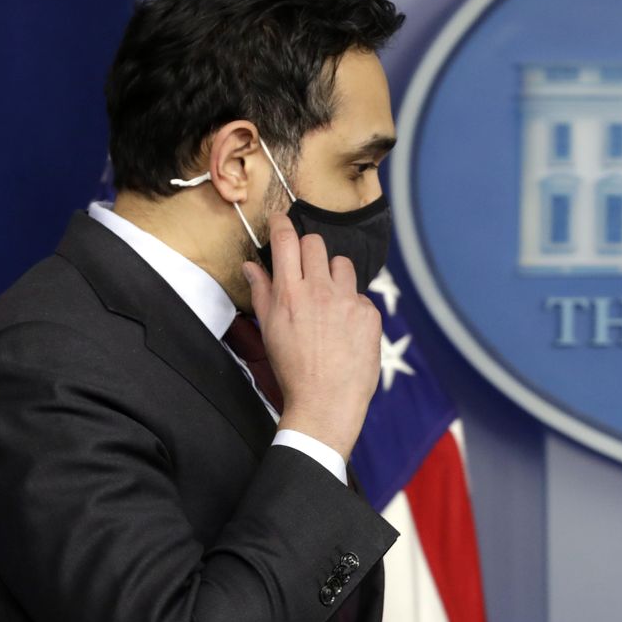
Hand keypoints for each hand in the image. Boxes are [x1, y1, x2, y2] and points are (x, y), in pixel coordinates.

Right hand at [245, 212, 381, 457]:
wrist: (326, 401)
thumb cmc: (293, 369)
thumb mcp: (270, 330)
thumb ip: (261, 293)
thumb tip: (251, 266)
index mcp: (290, 293)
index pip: (286, 241)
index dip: (282, 224)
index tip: (281, 220)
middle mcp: (319, 290)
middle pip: (315, 244)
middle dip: (308, 250)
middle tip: (305, 269)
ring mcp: (347, 300)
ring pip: (341, 264)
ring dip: (333, 274)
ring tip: (327, 301)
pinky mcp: (369, 313)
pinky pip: (359, 295)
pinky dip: (351, 306)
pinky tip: (344, 329)